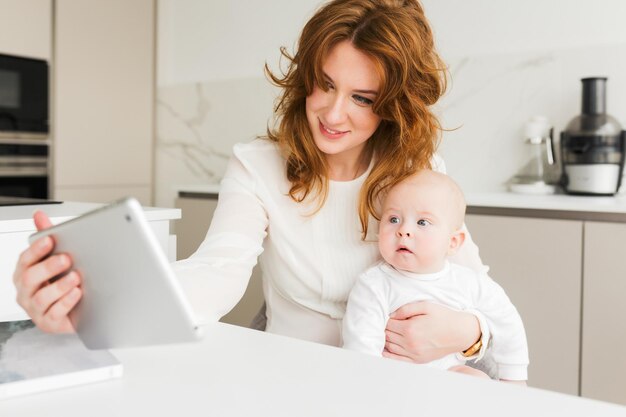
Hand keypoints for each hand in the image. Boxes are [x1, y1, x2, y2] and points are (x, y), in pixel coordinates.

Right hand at [13, 211, 80, 332]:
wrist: (75, 309)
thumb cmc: (61, 281)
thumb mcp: (55, 257)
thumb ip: (47, 236)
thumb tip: (39, 215)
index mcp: (24, 273)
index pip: (25, 259)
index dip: (36, 249)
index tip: (50, 240)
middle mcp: (26, 292)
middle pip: (29, 278)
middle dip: (48, 267)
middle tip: (66, 258)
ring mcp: (35, 309)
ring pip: (42, 298)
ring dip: (59, 286)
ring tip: (76, 277)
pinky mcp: (48, 323)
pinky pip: (54, 314)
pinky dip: (66, 302)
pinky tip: (77, 293)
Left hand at [383, 301, 479, 363]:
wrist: (460, 333)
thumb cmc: (443, 317)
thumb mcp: (425, 306)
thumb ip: (406, 309)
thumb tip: (391, 315)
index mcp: (411, 328)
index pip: (388, 324)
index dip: (385, 319)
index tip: (386, 316)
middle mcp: (410, 343)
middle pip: (387, 336)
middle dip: (384, 329)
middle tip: (385, 323)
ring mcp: (414, 354)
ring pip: (389, 347)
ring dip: (385, 340)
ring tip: (386, 333)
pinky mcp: (418, 361)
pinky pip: (397, 360)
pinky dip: (389, 354)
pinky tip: (386, 348)